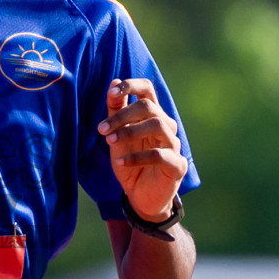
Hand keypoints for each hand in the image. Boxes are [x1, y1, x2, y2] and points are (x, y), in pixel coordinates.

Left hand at [99, 78, 187, 222]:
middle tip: (101, 129)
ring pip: (157, 125)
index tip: (111, 92)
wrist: (140, 196)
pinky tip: (121, 162)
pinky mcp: (177, 165)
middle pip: (149, 106)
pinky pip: (160, 155)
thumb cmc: (130, 161)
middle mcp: (166, 126)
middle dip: (122, 115)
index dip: (131, 86)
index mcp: (153, 115)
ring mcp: (174, 145)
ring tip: (109, 141)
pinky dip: (137, 157)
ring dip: (129, 131)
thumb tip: (113, 82)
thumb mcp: (117, 135)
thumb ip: (116, 111)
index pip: (148, 89)